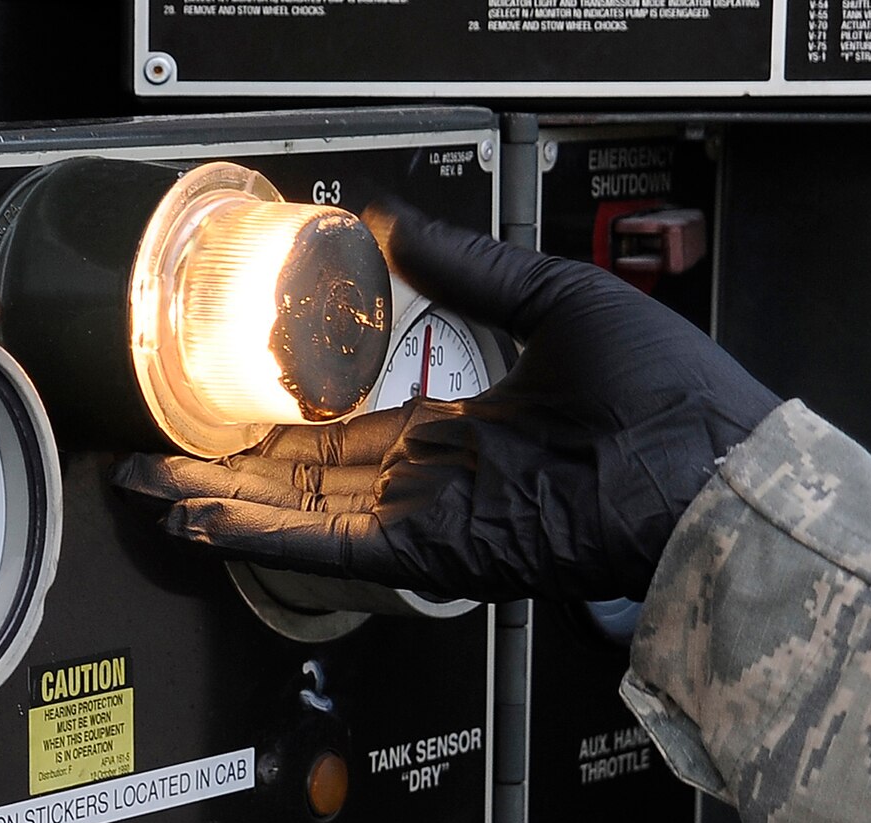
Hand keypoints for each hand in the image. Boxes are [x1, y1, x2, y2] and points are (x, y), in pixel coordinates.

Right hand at [109, 202, 779, 602]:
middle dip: (229, 472)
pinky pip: (341, 549)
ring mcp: (436, 520)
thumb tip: (401, 221)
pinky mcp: (441, 553)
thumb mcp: (553, 299)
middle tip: (157, 460)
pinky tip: (214, 526)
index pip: (350, 429)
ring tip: (157, 493)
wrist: (713, 463)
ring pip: (308, 515)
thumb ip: (469, 268)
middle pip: (307, 478)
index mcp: (465, 423)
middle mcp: (440, 478)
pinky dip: (273, 539)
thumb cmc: (664, 390)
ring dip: (230, 506)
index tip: (229, 407)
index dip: (282, 420)